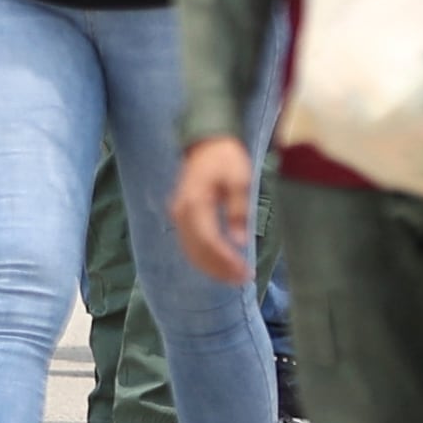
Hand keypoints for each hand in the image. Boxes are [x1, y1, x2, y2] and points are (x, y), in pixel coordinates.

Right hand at [174, 134, 258, 284]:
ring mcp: (178, 216)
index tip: (244, 272)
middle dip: (220, 269)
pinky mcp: (181, 218)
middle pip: (198, 251)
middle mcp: (181, 213)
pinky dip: (204, 259)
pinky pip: (189, 245)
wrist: (207, 143)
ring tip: (234, 277)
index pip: (209, 241)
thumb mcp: (240, 179)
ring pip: (191, 252)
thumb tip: (240, 241)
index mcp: (195, 202)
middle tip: (243, 279)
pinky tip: (220, 265)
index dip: (226, 260)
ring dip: (211, 268)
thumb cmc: (226, 158)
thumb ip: (238, 210)